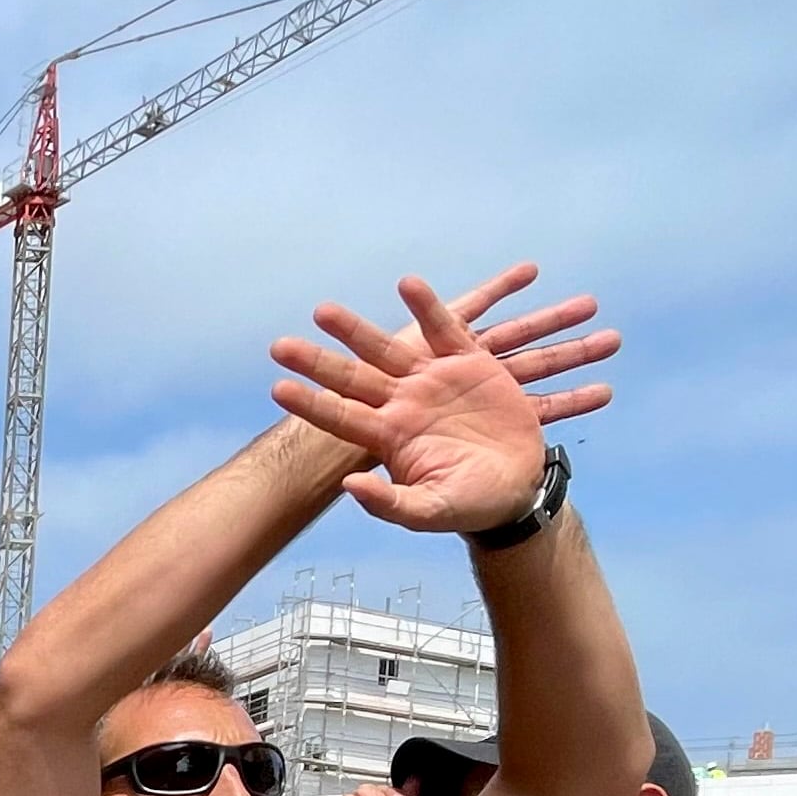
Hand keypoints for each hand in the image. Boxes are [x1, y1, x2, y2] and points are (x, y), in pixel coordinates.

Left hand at [268, 263, 618, 534]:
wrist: (518, 485)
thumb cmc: (469, 504)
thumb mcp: (430, 511)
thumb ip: (391, 504)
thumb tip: (349, 487)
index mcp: (388, 437)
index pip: (340, 417)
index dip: (311, 403)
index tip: (278, 389)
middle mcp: (401, 403)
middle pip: (351, 377)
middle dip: (317, 362)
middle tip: (279, 347)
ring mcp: (430, 379)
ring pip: (386, 348)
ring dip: (354, 330)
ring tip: (322, 312)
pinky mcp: (466, 361)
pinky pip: (444, 328)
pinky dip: (427, 307)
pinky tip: (408, 284)